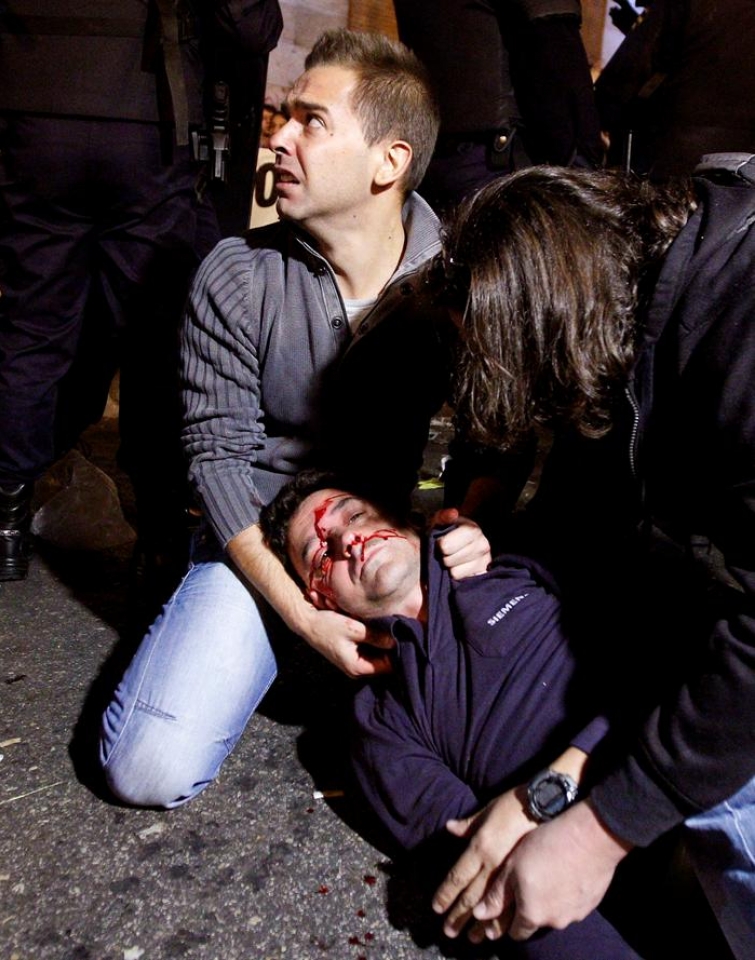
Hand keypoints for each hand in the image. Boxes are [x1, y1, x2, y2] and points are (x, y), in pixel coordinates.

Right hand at [300, 605, 393, 676]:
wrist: (307, 622)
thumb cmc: (327, 626)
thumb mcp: (354, 629)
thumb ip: (376, 636)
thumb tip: (395, 641)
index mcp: (357, 668)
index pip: (387, 666)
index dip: (396, 652)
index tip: (403, 637)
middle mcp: (356, 670)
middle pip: (383, 662)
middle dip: (389, 647)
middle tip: (396, 630)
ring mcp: (353, 664)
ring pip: (376, 656)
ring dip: (380, 643)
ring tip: (385, 629)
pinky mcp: (351, 656)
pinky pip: (368, 652)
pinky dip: (372, 642)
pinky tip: (373, 630)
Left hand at [431, 786, 535, 938]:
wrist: (557, 809)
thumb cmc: (522, 805)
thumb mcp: (491, 808)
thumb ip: (471, 823)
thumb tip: (449, 827)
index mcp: (482, 847)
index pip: (458, 876)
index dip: (446, 894)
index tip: (437, 908)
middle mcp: (494, 866)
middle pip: (473, 898)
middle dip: (459, 916)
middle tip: (449, 932)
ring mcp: (515, 880)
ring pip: (494, 910)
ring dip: (481, 926)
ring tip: (472, 938)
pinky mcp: (533, 886)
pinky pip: (518, 912)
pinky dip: (507, 923)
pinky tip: (502, 931)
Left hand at [433, 509, 490, 578]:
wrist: (452, 547)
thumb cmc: (444, 533)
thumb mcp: (438, 521)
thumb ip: (443, 516)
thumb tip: (453, 513)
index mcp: (472, 529)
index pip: (448, 545)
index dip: (441, 544)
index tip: (440, 542)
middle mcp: (483, 544)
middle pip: (450, 560)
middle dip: (444, 557)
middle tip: (446, 553)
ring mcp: (485, 561)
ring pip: (455, 572)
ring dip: (450, 568)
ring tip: (452, 560)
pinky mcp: (483, 575)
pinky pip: (462, 581)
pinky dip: (458, 577)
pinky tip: (459, 569)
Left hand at [473, 800, 631, 940]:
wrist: (591, 837)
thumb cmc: (547, 847)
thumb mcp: (512, 867)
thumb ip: (497, 895)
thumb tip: (479, 915)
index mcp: (532, 915)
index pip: (516, 933)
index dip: (506, 922)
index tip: (503, 911)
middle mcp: (555, 921)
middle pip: (536, 921)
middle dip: (528, 907)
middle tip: (527, 882)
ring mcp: (576, 913)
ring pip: (555, 910)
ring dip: (549, 898)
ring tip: (546, 871)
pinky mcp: (591, 902)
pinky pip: (573, 902)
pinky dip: (566, 891)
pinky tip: (564, 871)